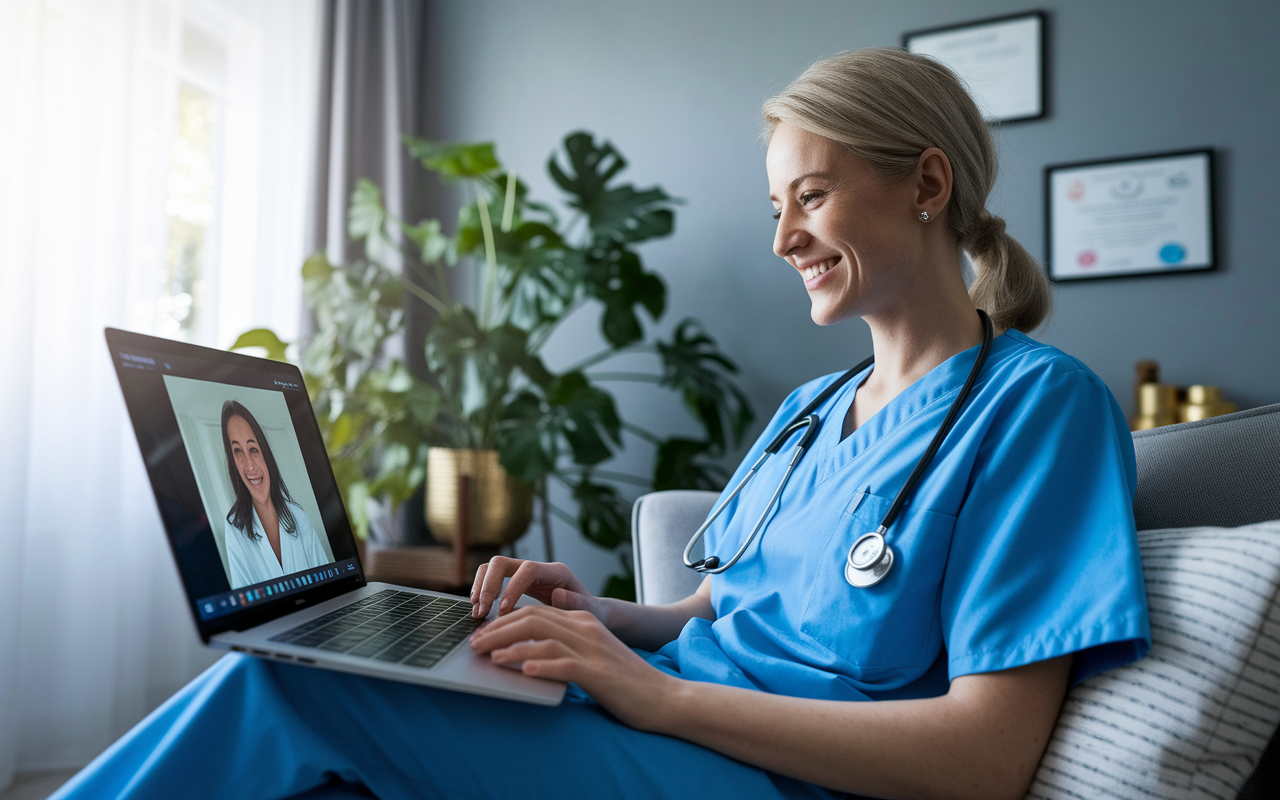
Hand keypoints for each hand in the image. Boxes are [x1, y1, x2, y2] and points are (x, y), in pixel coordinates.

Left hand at [469, 604, 677, 730]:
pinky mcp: (598, 672)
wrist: (664, 697)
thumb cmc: (625, 683)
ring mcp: (592, 649)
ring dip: (510, 646)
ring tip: (488, 657)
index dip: (504, 621)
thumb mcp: (592, 656)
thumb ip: (565, 647)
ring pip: (542, 638)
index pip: (536, 612)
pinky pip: (563, 664)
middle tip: (475, 644)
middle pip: (533, 619)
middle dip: (499, 630)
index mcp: (583, 621)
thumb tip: (526, 653)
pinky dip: (540, 665)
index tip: (483, 635)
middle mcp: (586, 629)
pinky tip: (522, 671)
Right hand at [470, 556, 599, 619]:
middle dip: (488, 585)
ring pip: (492, 567)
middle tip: (481, 612)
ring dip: (480, 587)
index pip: (528, 569)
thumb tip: (557, 595)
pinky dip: (481, 592)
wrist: (589, 612)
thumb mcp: (590, 611)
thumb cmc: (591, 613)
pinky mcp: (516, 583)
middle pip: (502, 562)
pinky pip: (491, 579)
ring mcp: (525, 574)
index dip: (512, 587)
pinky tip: (480, 611)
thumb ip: (576, 603)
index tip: (503, 610)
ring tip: (477, 612)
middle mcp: (538, 568)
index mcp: (556, 572)